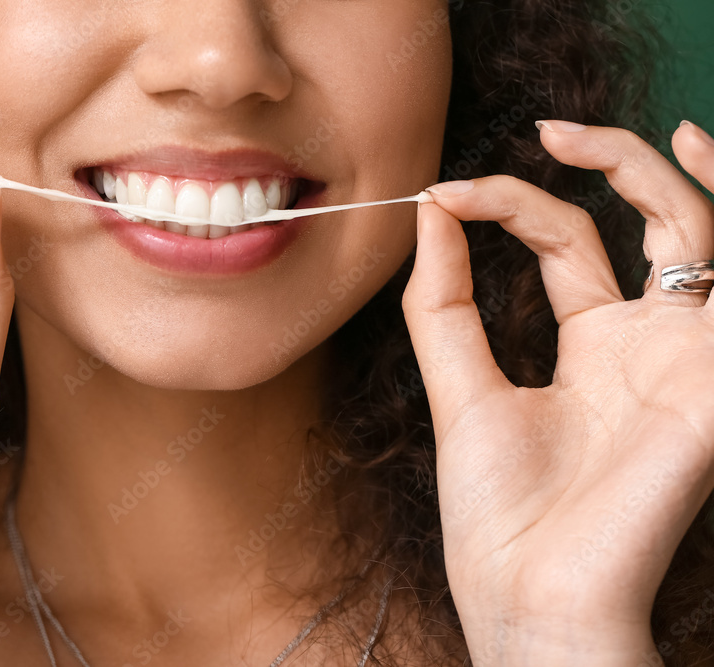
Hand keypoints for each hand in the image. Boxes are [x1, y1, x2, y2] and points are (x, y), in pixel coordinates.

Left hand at [402, 120, 713, 664]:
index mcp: (593, 347)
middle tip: (548, 129)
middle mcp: (649, 345)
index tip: (443, 194)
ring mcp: (687, 358)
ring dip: (672, 173)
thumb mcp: (460, 390)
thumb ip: (444, 303)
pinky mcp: (709, 379)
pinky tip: (698, 157)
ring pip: (704, 234)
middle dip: (608, 163)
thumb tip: (429, 214)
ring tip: (621, 132)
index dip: (510, 204)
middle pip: (649, 222)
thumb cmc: (499, 516)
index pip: (567, 241)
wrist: (529, 598)